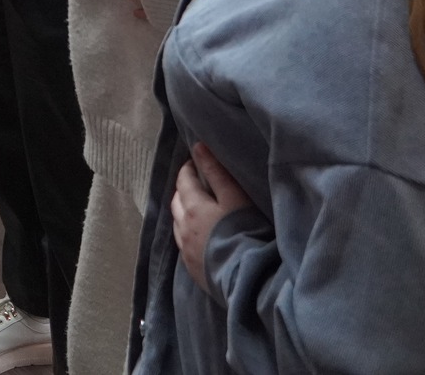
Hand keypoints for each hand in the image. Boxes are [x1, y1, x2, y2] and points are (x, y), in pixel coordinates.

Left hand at [172, 142, 251, 290]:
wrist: (248, 279)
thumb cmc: (245, 233)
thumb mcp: (235, 199)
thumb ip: (216, 173)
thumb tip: (199, 147)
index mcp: (193, 207)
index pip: (185, 181)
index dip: (189, 169)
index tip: (195, 162)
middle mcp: (184, 227)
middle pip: (177, 201)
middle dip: (183, 189)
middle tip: (195, 183)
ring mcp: (186, 249)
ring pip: (178, 223)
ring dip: (183, 211)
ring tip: (195, 208)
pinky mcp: (192, 267)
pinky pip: (184, 243)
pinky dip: (187, 232)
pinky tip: (198, 234)